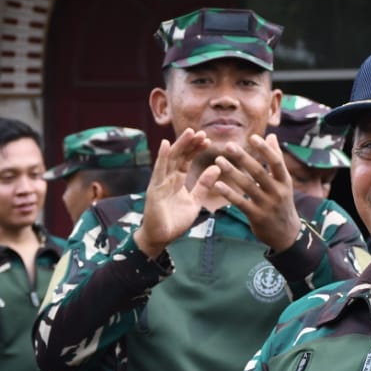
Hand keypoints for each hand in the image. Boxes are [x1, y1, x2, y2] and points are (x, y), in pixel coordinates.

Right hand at [134, 128, 218, 257]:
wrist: (161, 238)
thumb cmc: (175, 221)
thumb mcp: (195, 201)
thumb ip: (203, 185)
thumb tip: (216, 167)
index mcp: (177, 180)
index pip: (186, 160)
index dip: (195, 149)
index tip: (207, 140)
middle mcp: (168, 178)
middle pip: (179, 156)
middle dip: (189, 144)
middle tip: (201, 133)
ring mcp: (160, 182)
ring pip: (170, 159)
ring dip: (179, 145)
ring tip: (189, 133)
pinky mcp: (154, 189)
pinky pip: (158, 171)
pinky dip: (161, 157)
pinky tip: (165, 144)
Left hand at [213, 134, 300, 250]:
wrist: (286, 234)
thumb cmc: (282, 203)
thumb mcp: (284, 182)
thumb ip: (277, 159)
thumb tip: (272, 135)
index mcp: (284, 181)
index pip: (276, 162)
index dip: (265, 149)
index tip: (253, 137)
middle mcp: (277, 192)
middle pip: (259, 172)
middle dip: (243, 158)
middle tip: (228, 145)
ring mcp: (267, 205)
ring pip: (247, 186)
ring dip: (232, 172)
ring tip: (218, 160)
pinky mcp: (256, 216)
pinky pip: (241, 203)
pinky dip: (229, 193)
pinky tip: (217, 185)